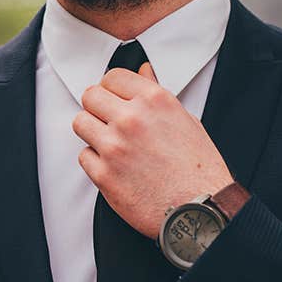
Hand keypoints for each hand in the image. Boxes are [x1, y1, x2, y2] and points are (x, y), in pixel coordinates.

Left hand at [73, 63, 234, 237]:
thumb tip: (143, 72)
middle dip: (98, 107)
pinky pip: (84, 155)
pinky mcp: (104, 174)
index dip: (112, 88)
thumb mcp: (185, 120)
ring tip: (112, 144)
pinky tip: (115, 167)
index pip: (112, 77)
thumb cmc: (199, 169)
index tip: (114, 98)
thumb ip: (157, 94)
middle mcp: (132, 119)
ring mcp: (115, 146)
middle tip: (109, 121)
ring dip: (93, 132)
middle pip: (90, 96)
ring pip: (80, 123)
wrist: (200, 210)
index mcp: (154, 100)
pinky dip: (95, 161)